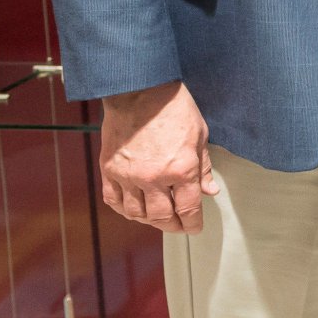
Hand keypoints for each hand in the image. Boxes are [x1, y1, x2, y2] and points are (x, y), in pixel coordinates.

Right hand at [99, 81, 218, 233]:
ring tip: (158, 219)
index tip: (194, 227)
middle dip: (173, 226)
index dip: (192, 223)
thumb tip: (208, 191)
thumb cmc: (173, 108)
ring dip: (148, 221)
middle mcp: (154, 177)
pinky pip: (113, 200)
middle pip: (162, 216)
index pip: (188, 209)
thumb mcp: (200, 136)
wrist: (140, 91)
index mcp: (181, 170)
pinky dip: (123, 209)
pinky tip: (132, 209)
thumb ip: (204, 167)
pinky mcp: (109, 169)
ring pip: (136, 213)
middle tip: (179, 226)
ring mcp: (128, 175)